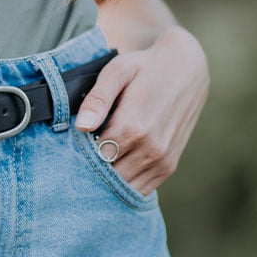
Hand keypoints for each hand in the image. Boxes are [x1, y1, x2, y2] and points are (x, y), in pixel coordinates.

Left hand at [72, 25, 208, 196]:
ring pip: (123, 186)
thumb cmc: (145, 67)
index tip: (71, 148)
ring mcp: (162, 160)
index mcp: (133, 127)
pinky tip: (114, 168)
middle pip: (108, 176)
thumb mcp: (117, 71)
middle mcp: (150, 148)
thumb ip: (98, 99)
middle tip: (79, 158)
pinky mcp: (169, 166)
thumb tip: (82, 127)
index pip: (95, 159)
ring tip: (96, 162)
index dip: (79, 156)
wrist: (186, 69)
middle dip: (91, 170)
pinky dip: (125, 184)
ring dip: (107, 180)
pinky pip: (141, 189)